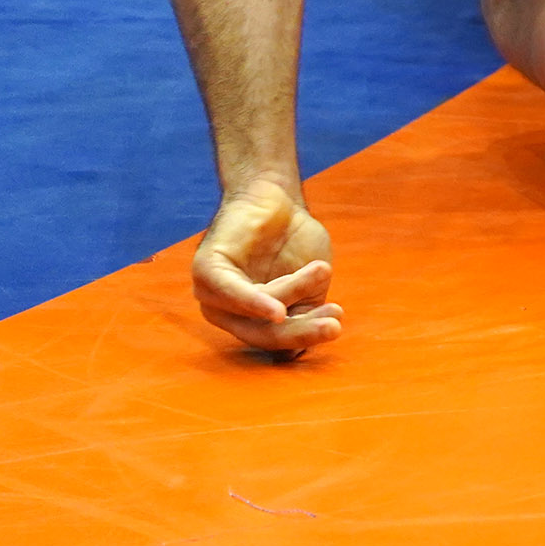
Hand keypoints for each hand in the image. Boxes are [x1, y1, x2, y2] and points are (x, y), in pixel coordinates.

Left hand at [191, 181, 343, 355]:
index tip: (338, 324)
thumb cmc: (294, 240)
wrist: (276, 195)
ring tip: (321, 270)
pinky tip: (278, 313)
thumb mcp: (310, 283)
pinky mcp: (206, 272)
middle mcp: (227, 313)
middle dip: (301, 330)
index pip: (278, 340)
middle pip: (264, 334)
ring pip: (256, 312)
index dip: (308, 335)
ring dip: (293, 293)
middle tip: (334, 324)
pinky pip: (232, 294)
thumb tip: (302, 350)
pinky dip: (256, 305)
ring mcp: (212, 295)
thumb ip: (305, 313)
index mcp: (251, 321)